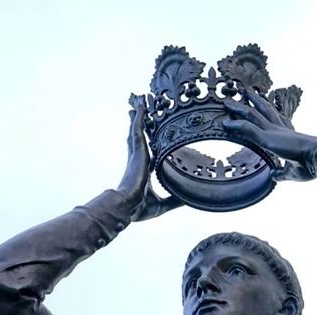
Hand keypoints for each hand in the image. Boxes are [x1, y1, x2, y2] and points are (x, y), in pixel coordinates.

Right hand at [118, 94, 182, 221]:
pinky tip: (140, 106)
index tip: (150, 139)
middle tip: (137, 113)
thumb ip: (175, 200)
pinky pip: (138, 129)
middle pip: (138, 139)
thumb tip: (189, 200)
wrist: (128, 206)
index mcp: (143, 172)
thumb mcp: (164, 204)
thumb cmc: (140, 208)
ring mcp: (137, 155)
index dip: (148, 146)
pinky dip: (139, 117)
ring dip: (138, 117)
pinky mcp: (137, 151)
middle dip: (138, 126)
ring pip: (137, 131)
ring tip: (139, 104)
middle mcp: (138, 161)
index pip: (147, 155)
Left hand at [222, 88, 316, 181]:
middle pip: (264, 111)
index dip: (270, 113)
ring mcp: (273, 131)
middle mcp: (280, 129)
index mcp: (289, 136)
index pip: (278, 120)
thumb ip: (282, 173)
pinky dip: (235, 125)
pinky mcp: (267, 137)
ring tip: (227, 101)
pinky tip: (225, 123)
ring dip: (239, 108)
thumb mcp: (292, 172)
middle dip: (255, 101)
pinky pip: (247, 128)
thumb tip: (274, 175)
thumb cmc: (311, 165)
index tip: (265, 105)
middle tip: (246, 92)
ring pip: (252, 115)